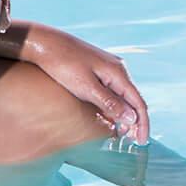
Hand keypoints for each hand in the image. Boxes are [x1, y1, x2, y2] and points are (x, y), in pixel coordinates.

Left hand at [21, 26, 149, 143]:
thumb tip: (132, 118)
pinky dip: (112, 106)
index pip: (138, 103)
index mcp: (118, 73)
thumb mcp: (86, 87)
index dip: (142, 124)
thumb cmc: (63, 64)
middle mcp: (117, 70)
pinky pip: (110, 91)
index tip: (140, 141)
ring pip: (121, 96)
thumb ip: (109, 103)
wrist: (43, 44)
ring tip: (120, 134)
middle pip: (132, 100)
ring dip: (122, 115)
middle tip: (131, 142)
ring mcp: (106, 69)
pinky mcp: (95, 70)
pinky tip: (107, 117)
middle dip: (134, 122)